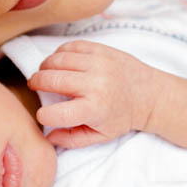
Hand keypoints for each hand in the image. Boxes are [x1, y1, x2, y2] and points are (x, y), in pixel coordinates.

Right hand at [27, 40, 155, 147]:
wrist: (150, 95)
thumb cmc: (122, 117)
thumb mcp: (100, 136)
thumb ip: (72, 139)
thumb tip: (48, 137)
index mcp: (94, 109)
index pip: (54, 113)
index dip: (43, 115)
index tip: (44, 115)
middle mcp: (95, 84)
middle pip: (50, 80)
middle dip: (36, 83)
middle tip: (35, 86)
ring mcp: (98, 64)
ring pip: (57, 59)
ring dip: (45, 66)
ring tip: (46, 73)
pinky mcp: (101, 50)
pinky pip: (70, 46)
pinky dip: (59, 53)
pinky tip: (60, 63)